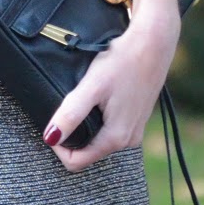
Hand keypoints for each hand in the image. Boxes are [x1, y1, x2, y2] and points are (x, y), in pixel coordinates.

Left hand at [42, 9, 180, 170]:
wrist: (153, 42)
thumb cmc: (123, 61)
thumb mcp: (92, 86)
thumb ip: (71, 113)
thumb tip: (50, 138)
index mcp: (116, 139)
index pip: (76, 162)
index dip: (58, 146)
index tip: (52, 122)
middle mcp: (128, 141)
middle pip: (88, 153)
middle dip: (72, 136)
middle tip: (65, 108)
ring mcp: (135, 130)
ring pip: (99, 141)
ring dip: (85, 127)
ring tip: (81, 100)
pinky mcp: (137, 118)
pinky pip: (110, 129)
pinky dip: (99, 119)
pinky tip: (98, 98)